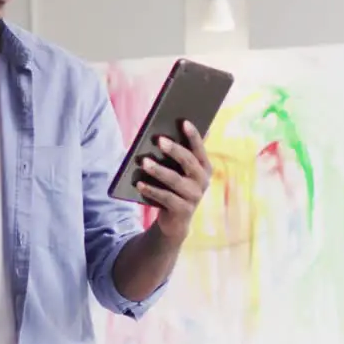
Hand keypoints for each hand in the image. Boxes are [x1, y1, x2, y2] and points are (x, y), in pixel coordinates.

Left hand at [135, 120, 212, 242]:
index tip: (184, 122)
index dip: (194, 135)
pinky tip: (139, 184)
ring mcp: (194, 197)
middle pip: (189, 162)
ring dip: (158, 170)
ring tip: (143, 161)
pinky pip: (166, 198)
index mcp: (204, 167)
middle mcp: (202, 181)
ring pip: (175, 180)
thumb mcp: (178, 171)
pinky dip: (151, 190)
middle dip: (174, 150)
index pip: (200, 148)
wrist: (175, 221)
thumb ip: (177, 154)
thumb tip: (165, 133)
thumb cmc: (174, 188)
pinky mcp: (183, 211)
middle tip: (159, 140)